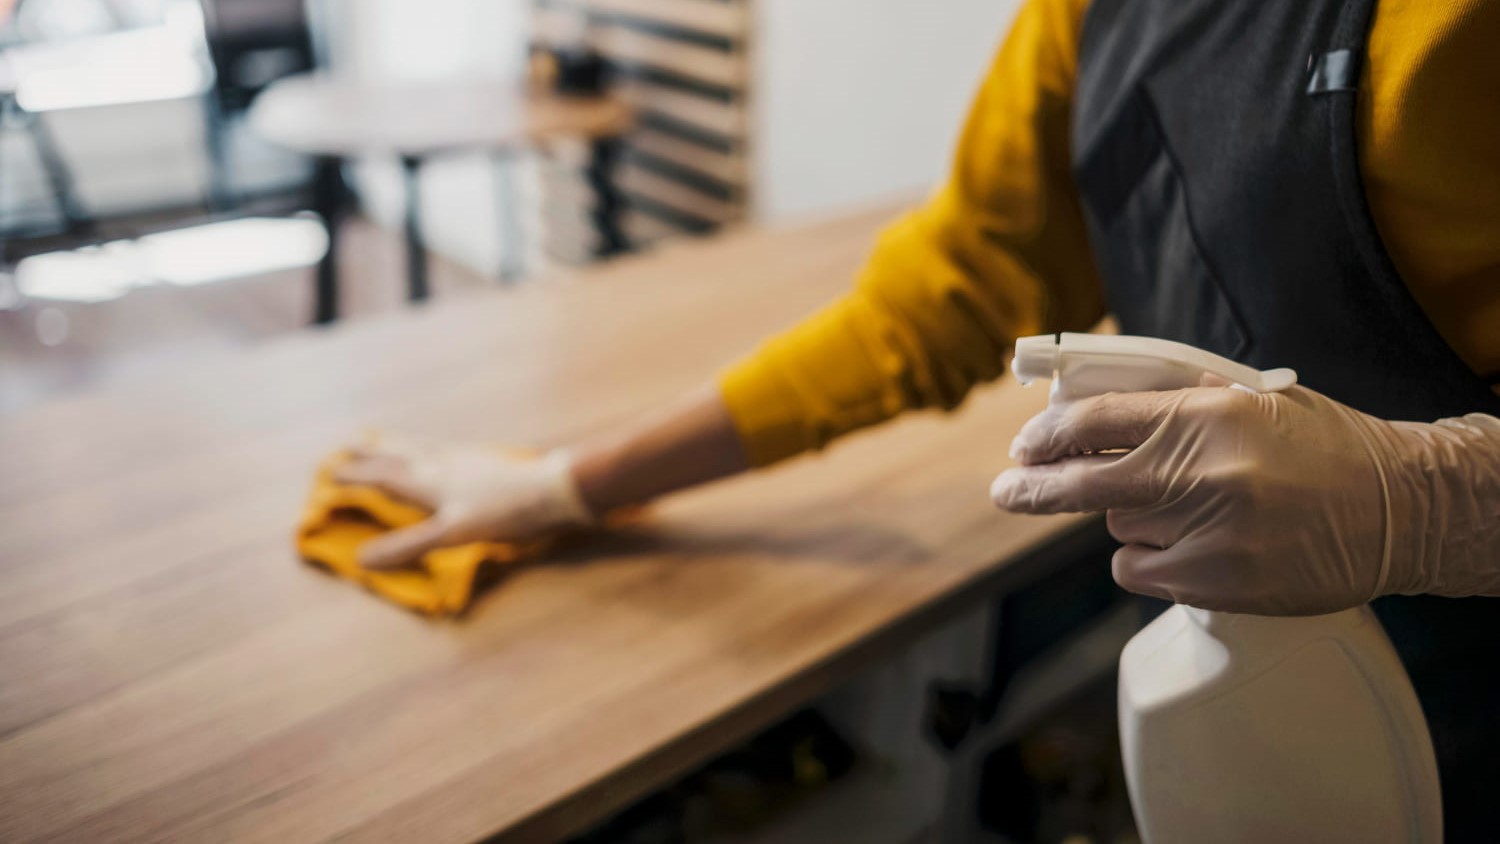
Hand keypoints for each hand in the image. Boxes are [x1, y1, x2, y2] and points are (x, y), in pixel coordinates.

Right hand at [333, 436, 595, 568]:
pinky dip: (430, 448)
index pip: (383, 476)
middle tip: (351, 442)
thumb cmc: (503, 512)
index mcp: (428, 480)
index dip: (357, 476)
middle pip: (400, 454)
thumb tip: (361, 560)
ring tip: (386, 440)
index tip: (331, 472)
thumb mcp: (451, 534)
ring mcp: (466, 459)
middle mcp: (442, 463)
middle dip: (373, 452)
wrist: (553, 489)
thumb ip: (407, 546)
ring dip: (399, 444)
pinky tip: (443, 453)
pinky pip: (446, 450)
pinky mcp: (487, 460)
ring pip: (422, 447)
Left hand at [989, 384, 1499, 614]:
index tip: (1024, 447)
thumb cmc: (1322, 447)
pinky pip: (1139, 570)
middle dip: (1033, 487)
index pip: (1097, 420)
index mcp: (1206, 414)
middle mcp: (1200, 472)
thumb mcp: (1249, 400)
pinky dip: (1147, 560)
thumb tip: (1088, 406)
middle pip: (1082, 482)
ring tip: (1186, 510)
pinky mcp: (1215, 582)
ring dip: (1130, 518)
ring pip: (1118, 527)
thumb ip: (1174, 402)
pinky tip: (1188, 546)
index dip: (1048, 435)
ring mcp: (1207, 532)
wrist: (1396, 509)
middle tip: (1005, 489)